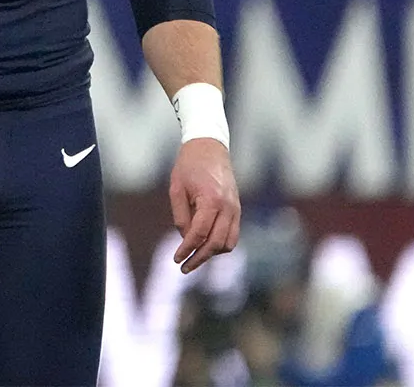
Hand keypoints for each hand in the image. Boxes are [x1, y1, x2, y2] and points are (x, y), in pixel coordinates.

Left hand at [169, 138, 238, 273]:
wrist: (209, 147)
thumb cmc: (188, 165)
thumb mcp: (176, 188)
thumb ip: (181, 216)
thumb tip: (186, 239)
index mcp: (211, 200)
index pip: (199, 234)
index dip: (187, 249)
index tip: (176, 259)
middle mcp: (228, 207)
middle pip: (216, 244)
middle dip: (200, 258)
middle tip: (184, 267)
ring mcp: (236, 209)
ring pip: (228, 243)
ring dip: (212, 253)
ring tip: (194, 257)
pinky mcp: (237, 209)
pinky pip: (232, 234)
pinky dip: (220, 244)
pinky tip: (205, 246)